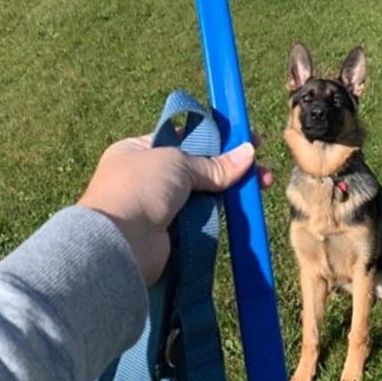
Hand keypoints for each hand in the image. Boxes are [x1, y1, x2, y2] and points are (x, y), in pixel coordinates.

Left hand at [77, 136, 272, 284]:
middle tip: (261, 165)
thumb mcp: (178, 162)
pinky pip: (202, 217)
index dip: (214, 137)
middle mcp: (146, 176)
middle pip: (197, 167)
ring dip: (230, 189)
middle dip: (229, 166)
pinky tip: (242, 206)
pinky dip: (221, 212)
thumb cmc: (139, 188)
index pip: (181, 138)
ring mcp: (158, 206)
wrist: (119, 243)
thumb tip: (248, 154)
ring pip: (203, 193)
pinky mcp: (170, 232)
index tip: (244, 137)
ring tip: (262, 184)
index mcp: (138, 150)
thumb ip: (214, 163)